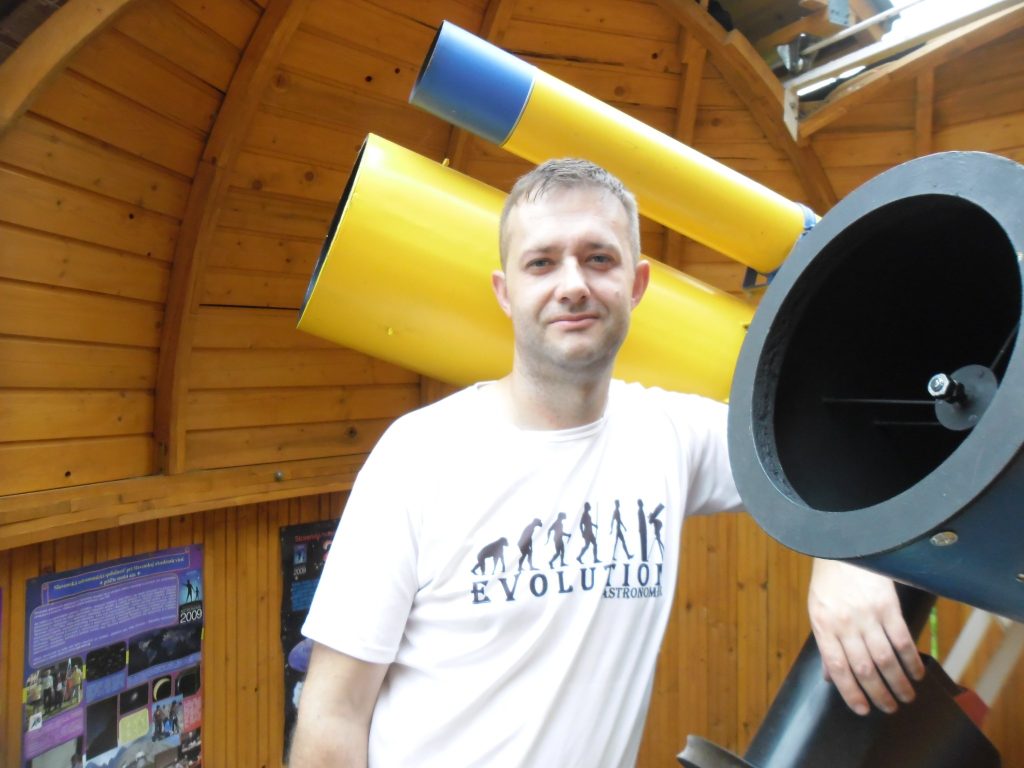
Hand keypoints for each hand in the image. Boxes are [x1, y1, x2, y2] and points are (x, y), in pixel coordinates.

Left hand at [808, 558, 924, 715]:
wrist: (843, 545)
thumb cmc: (830, 579)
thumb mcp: (818, 609)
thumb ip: (825, 642)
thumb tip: (829, 675)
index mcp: (823, 625)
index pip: (837, 667)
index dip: (850, 692)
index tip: (862, 709)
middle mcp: (844, 623)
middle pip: (863, 668)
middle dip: (878, 693)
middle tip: (889, 708)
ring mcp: (866, 614)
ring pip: (884, 658)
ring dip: (898, 682)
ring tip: (906, 696)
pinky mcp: (887, 605)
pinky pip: (901, 639)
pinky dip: (911, 660)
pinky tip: (916, 673)